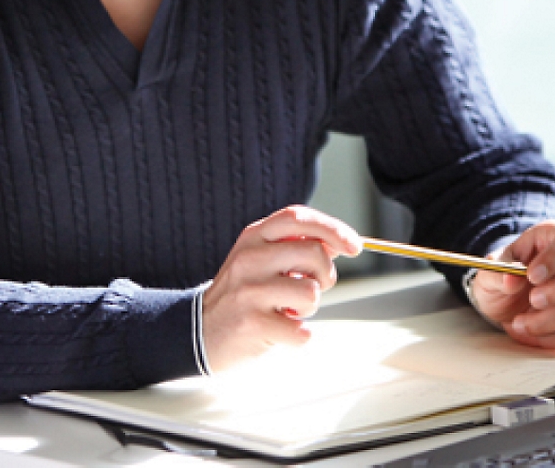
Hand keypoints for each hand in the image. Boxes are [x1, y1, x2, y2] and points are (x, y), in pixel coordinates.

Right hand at [201, 205, 361, 371]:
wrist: (199, 331)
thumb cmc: (242, 294)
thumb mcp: (259, 259)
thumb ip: (293, 246)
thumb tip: (337, 244)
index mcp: (253, 237)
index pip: (297, 218)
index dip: (332, 228)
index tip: (354, 246)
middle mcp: (249, 258)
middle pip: (314, 254)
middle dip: (324, 276)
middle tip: (308, 289)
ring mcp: (249, 291)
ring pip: (311, 293)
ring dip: (308, 309)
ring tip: (286, 311)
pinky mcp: (253, 324)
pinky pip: (302, 332)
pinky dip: (298, 336)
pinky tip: (278, 331)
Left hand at [467, 220, 554, 348]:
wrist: (504, 302)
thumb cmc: (503, 278)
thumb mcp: (490, 271)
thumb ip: (498, 274)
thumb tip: (511, 280)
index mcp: (554, 235)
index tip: (532, 276)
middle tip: (533, 300)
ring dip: (550, 318)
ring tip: (520, 323)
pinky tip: (533, 334)